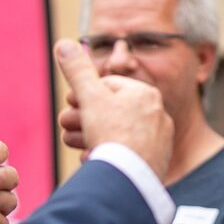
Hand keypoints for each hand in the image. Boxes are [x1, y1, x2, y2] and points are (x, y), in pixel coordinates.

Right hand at [54, 40, 172, 179]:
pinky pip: (128, 155)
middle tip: (66, 126)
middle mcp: (158, 114)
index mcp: (146, 93)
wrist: (131, 179)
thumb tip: (63, 43)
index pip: (107, 87)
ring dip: (93, 138)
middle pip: (112, 112)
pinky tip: (96, 161)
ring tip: (78, 146)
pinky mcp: (156, 163)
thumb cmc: (112, 134)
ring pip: (118, 134)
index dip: (84, 96)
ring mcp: (159, 141)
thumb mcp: (90, 97)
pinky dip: (110, 156)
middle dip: (84, 119)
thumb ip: (77, 71)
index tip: (70, 106)